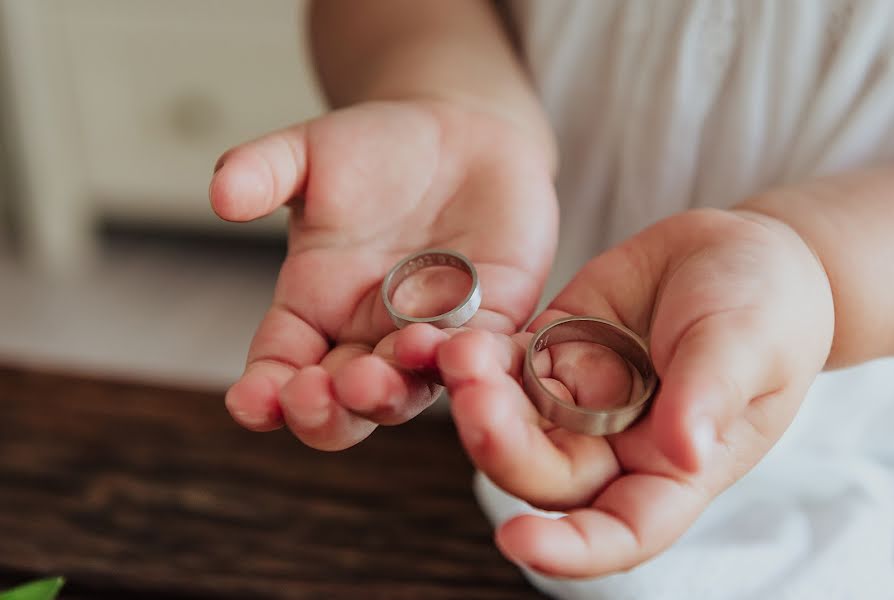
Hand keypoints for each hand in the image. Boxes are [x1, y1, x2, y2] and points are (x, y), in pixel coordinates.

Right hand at [209, 100, 556, 449]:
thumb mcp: (312, 154)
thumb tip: (219, 193)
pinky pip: (480, 360)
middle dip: (326, 411)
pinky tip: (461, 356)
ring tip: (378, 371)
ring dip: (389, 395)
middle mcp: (366, 337)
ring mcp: (426, 338)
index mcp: (312, 310)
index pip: (279, 368)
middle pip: (341, 404)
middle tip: (316, 393)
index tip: (249, 402)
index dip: (263, 393)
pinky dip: (470, 367)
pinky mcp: (488, 326)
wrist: (462, 135)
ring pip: (408, 393)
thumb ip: (263, 171)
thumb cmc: (378, 150)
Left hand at [395, 207, 833, 575]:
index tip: (516, 543)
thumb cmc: (766, 309)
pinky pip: (502, 364)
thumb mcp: (747, 343)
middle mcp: (615, 445)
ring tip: (458, 352)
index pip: (621, 530)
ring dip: (476, 396)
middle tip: (475, 394)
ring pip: (512, 420)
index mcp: (673, 470)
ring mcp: (577, 399)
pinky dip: (473, 355)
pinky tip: (446, 335)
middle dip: (503, 444)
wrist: (737, 252)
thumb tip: (684, 453)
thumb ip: (711, 394)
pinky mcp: (550, 350)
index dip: (572, 550)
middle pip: (544, 473)